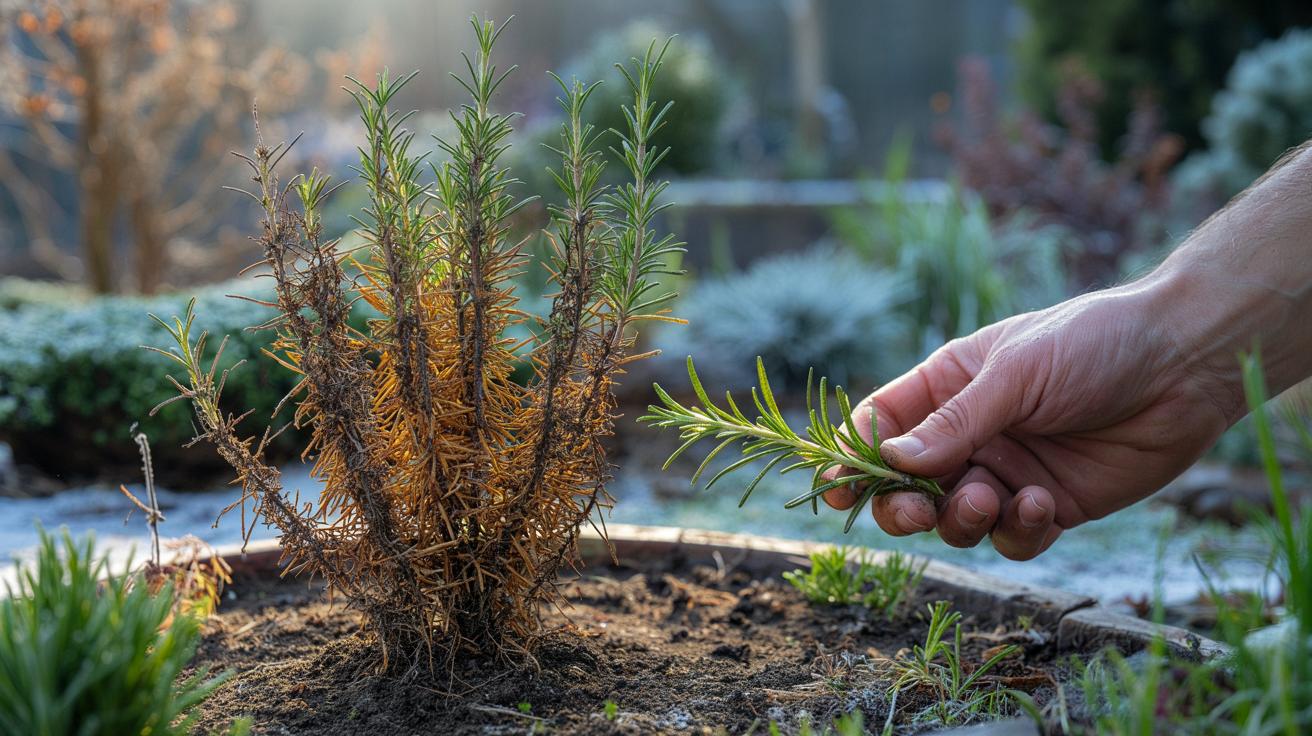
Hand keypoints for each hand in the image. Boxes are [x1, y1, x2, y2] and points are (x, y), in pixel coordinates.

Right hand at [822, 285, 1237, 559]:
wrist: (1186, 363)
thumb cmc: (1095, 343)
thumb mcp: (1016, 373)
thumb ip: (955, 424)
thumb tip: (891, 465)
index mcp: (947, 387)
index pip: (880, 427)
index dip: (852, 460)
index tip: (835, 493)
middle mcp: (969, 434)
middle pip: (906, 488)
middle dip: (902, 507)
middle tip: (917, 513)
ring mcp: (1007, 471)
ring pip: (955, 520)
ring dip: (964, 519)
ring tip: (995, 497)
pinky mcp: (1049, 505)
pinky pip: (1013, 539)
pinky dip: (1019, 532)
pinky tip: (1043, 504)